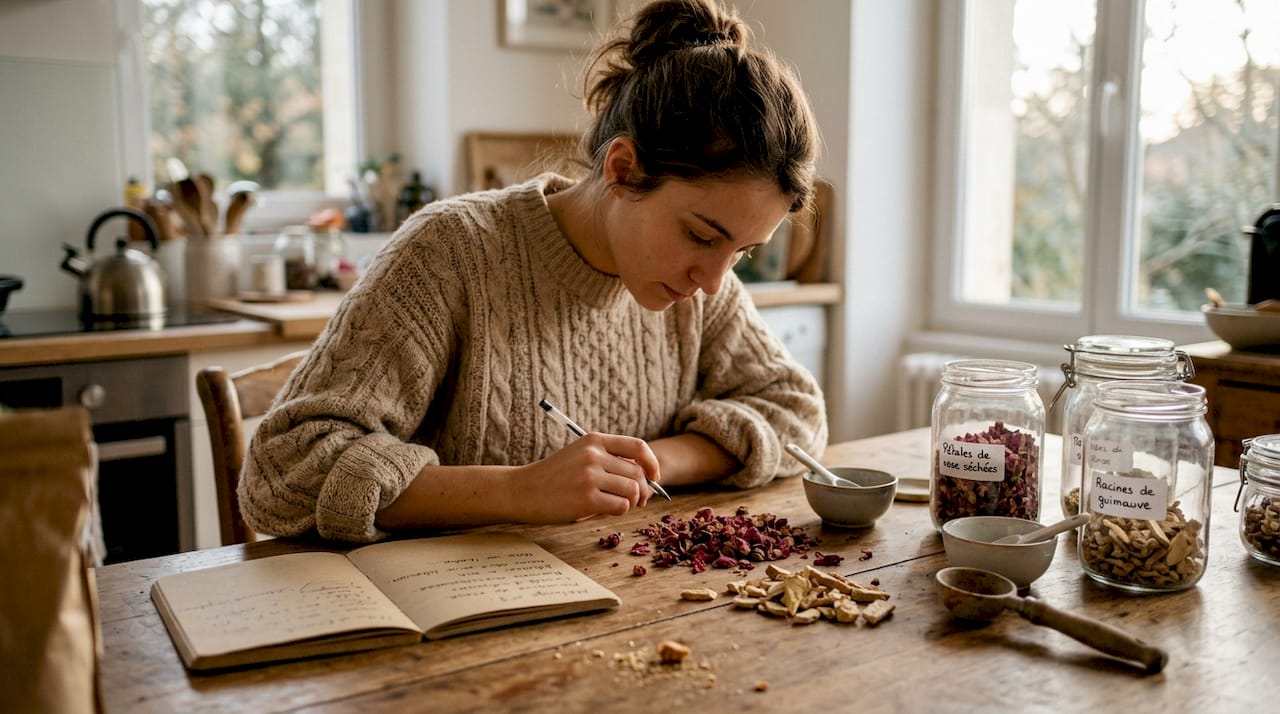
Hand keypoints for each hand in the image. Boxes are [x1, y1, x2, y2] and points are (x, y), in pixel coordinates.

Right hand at [512, 432, 661, 522]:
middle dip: (643, 490)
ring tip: (618, 505)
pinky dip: (620, 511)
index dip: (652, 463)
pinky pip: (621, 506)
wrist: (522, 490)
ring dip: (631, 502)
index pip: (637, 447)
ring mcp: (590, 477)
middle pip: (638, 473)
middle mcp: (594, 455)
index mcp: (594, 441)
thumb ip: (607, 460)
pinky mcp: (587, 499)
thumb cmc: (553, 477)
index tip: (654, 477)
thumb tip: (644, 478)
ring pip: (632, 490)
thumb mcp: (579, 455)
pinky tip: (606, 510)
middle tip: (637, 501)